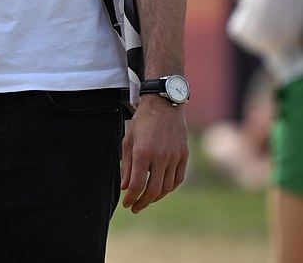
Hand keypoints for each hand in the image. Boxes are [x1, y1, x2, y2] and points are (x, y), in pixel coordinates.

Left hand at [120, 96, 188, 212]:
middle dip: (143, 202)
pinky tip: (162, 189)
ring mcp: (174, 156)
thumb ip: (127, 165)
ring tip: (147, 198)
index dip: (131, 198)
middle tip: (135, 207)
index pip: (137, 185)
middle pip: (153, 190)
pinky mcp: (184, 155)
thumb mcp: (129, 139)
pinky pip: (178, 179)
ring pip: (167, 187)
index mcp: (143, 152)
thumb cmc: (143, 120)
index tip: (127, 204)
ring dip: (156, 197)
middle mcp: (160, 156)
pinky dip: (169, 187)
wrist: (164, 103)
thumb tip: (126, 187)